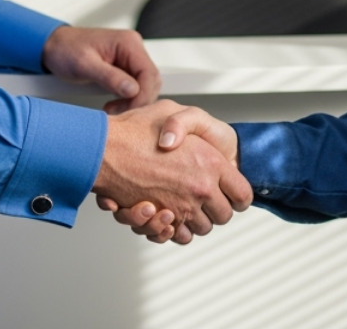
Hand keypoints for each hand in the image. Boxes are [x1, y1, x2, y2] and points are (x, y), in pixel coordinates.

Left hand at [41, 25, 160, 114]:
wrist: (53, 46)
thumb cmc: (65, 50)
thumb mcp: (84, 65)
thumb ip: (110, 77)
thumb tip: (133, 90)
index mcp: (127, 43)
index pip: (149, 73)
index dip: (143, 95)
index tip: (127, 109)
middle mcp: (132, 48)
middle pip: (151, 80)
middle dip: (138, 101)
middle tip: (118, 112)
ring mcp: (129, 57)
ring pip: (145, 85)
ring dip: (133, 101)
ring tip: (113, 109)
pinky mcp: (124, 67)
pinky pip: (135, 86)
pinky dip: (128, 98)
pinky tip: (114, 104)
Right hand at [93, 100, 251, 243]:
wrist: (104, 149)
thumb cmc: (135, 129)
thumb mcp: (172, 110)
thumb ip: (191, 124)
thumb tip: (201, 145)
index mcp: (211, 163)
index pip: (242, 194)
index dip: (238, 195)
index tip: (232, 194)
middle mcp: (200, 189)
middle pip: (224, 216)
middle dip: (217, 209)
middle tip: (207, 198)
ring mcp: (181, 207)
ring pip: (202, 228)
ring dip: (195, 220)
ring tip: (184, 203)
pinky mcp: (161, 220)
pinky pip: (179, 236)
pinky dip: (176, 230)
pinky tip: (169, 215)